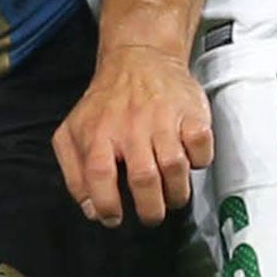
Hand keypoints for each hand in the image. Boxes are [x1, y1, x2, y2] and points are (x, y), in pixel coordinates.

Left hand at [52, 46, 213, 227]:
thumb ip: (74, 173)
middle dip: (150, 209)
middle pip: (143, 178)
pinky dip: (200, 163)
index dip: (107, 204)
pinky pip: (202, 148)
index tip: (114, 218)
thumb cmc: (107, 102)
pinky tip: (189, 162)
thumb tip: (92, 209)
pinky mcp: (191, 113)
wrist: (139, 58)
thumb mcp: (74, 132)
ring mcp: (163, 119)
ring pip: (175, 168)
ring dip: (176, 193)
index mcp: (98, 132)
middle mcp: (130, 125)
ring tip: (171, 195)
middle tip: (151, 214)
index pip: (98, 175)